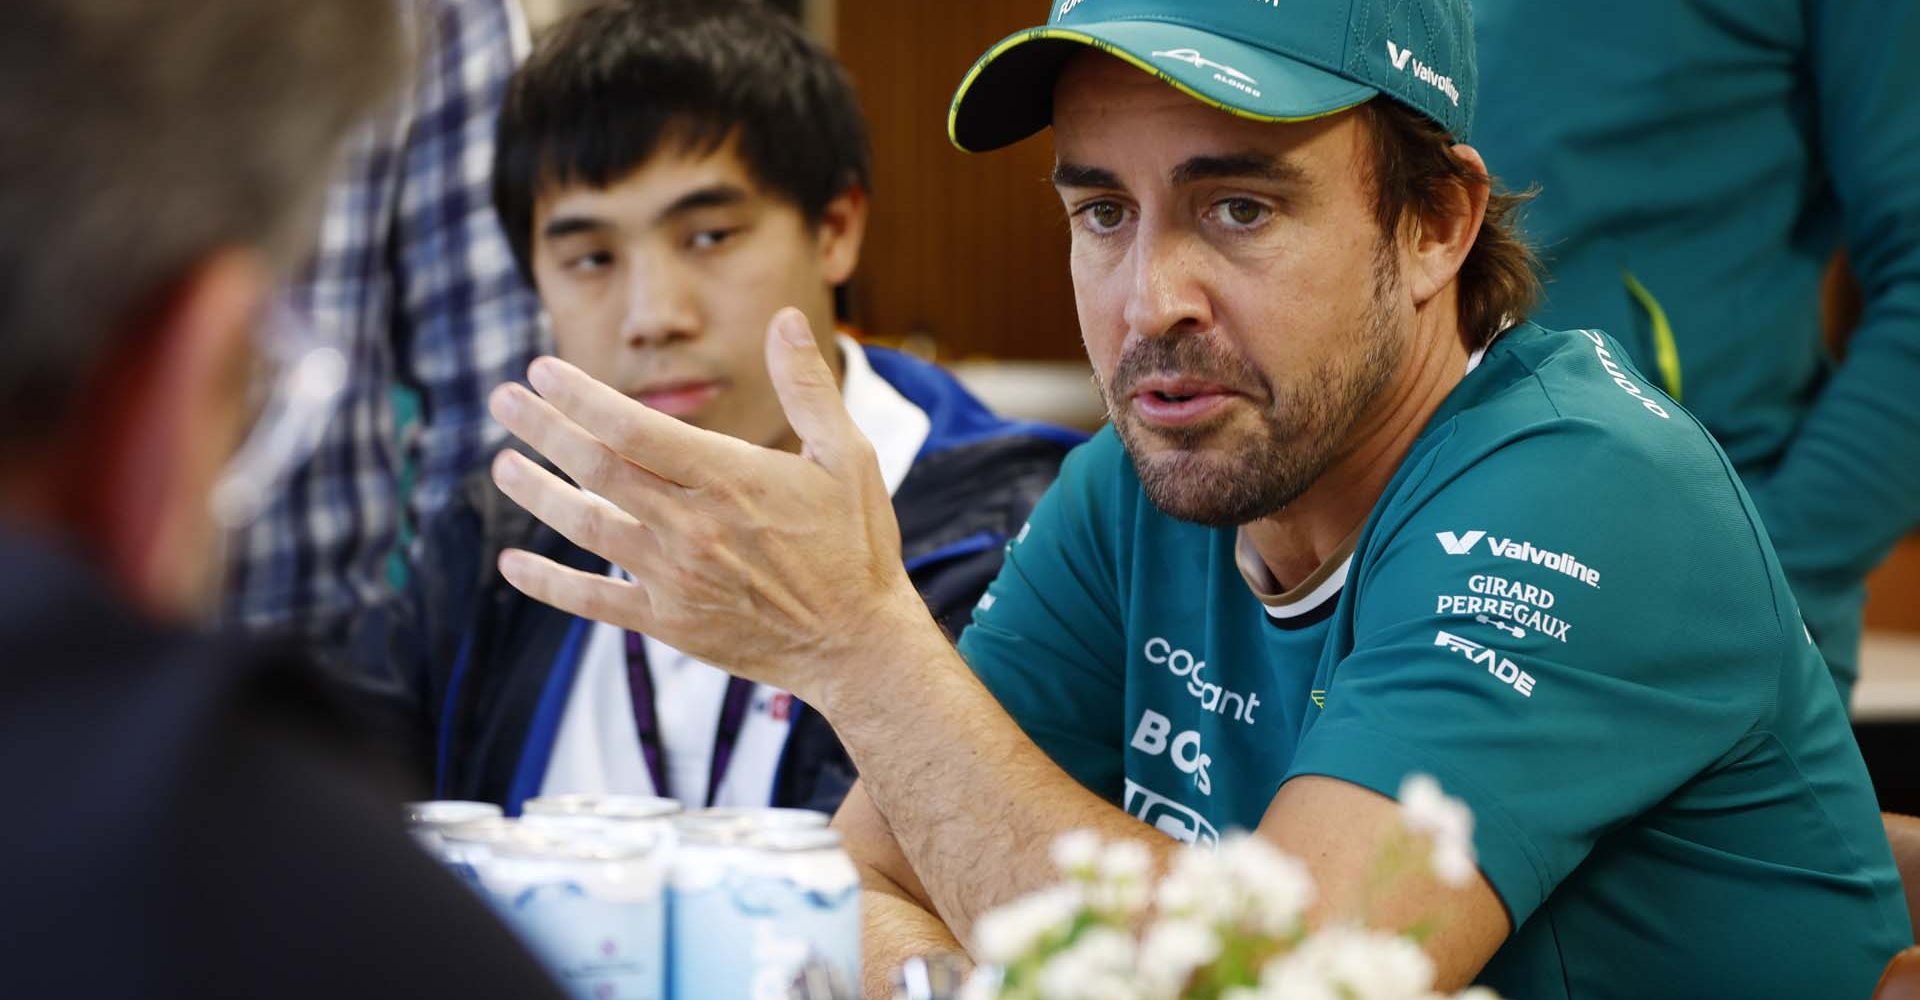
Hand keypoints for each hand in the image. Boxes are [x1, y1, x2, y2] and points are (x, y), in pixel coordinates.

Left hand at [485, 308, 925, 702]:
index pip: (633, 427)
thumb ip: (807, 386)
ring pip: (586, 527)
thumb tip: (787, 319)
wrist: (859, 644)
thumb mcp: (848, 455)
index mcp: (730, 479)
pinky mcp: (670, 623)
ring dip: (536, 494)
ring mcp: (675, 578)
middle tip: (503, 399)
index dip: (580, 396)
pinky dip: (549, 584)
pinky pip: (595, 601)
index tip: (543, 370)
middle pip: (597, 469)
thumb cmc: (856, 544)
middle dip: (544, 429)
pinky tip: (512, 566)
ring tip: (500, 465)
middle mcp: (692, 527)